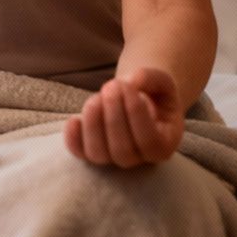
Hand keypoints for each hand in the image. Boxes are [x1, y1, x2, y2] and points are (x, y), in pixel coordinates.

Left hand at [64, 67, 183, 167]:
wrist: (140, 98)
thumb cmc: (154, 92)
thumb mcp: (161, 81)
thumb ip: (150, 78)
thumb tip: (130, 82)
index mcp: (163, 144)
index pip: (149, 142)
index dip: (135, 115)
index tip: (128, 87)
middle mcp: (139, 158)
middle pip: (122, 151)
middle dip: (113, 116)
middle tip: (111, 86)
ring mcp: (113, 158)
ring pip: (98, 154)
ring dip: (93, 125)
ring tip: (96, 98)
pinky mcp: (91, 152)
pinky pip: (79, 153)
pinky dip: (73, 139)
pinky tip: (74, 119)